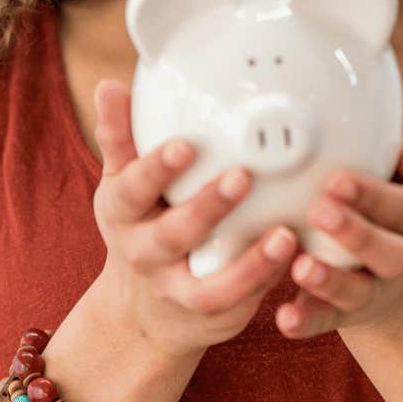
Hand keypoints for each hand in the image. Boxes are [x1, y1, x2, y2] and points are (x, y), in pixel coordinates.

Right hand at [89, 78, 300, 358]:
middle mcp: (146, 254)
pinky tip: (293, 252)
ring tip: (284, 234)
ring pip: (211, 286)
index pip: (132, 188)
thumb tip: (109, 86)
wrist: (141, 310)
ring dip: (250, 263)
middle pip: (173, 235)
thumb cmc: (143, 225)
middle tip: (243, 176)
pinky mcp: (213, 315)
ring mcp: (179, 290)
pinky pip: (240, 304)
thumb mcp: (123, 184)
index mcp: (123, 213)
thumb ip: (121, 137)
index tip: (186, 143)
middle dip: (206, 207)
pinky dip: (267, 281)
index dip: (156, 168)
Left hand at [275, 136, 402, 339]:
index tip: (337, 180)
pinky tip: (286, 317)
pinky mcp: (347, 313)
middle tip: (318, 210)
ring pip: (358, 292)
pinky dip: (307, 320)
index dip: (373, 196)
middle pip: (390, 253)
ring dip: (330, 281)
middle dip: (354, 233)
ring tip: (301, 266)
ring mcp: (375, 289)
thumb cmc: (396, 203)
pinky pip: (328, 319)